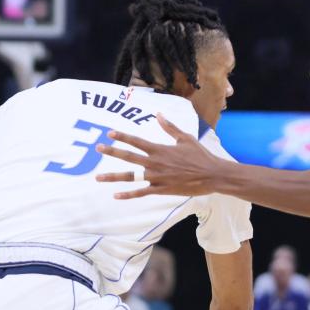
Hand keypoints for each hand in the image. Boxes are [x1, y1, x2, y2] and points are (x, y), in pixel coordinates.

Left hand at [96, 114, 222, 198]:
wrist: (212, 175)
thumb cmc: (200, 155)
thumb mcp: (185, 138)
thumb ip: (170, 127)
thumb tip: (158, 114)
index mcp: (160, 149)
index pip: (137, 141)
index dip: (122, 136)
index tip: (109, 133)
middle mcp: (155, 163)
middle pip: (128, 157)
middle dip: (111, 152)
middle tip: (98, 148)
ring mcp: (157, 177)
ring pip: (131, 177)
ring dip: (113, 177)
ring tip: (98, 177)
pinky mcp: (161, 189)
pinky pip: (141, 192)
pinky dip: (128, 195)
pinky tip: (116, 195)